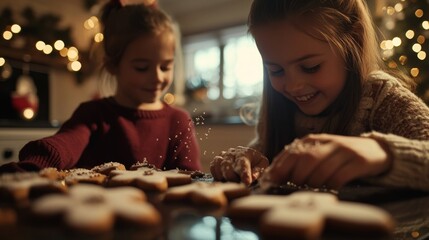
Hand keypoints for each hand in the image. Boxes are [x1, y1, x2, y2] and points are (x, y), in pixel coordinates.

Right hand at [210, 146, 268, 185]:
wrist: (248, 153)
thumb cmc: (256, 161)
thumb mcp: (263, 164)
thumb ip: (259, 170)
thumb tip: (252, 177)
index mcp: (245, 153)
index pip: (243, 163)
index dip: (244, 174)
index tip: (247, 183)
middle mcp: (232, 153)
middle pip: (227, 165)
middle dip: (231, 177)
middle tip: (238, 183)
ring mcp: (224, 155)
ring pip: (218, 165)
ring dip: (222, 176)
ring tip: (229, 181)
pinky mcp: (217, 160)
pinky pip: (213, 166)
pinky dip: (215, 174)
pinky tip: (221, 179)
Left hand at [260, 134, 391, 188]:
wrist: (375, 150)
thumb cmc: (339, 156)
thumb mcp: (319, 152)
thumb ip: (300, 160)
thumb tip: (275, 175)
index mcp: (315, 139)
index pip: (292, 152)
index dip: (280, 167)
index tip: (271, 180)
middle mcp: (328, 142)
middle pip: (306, 159)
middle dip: (296, 176)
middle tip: (294, 186)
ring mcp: (344, 151)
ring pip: (322, 169)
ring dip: (313, 182)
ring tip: (311, 188)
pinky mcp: (359, 161)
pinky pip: (341, 176)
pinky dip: (331, 185)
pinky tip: (329, 188)